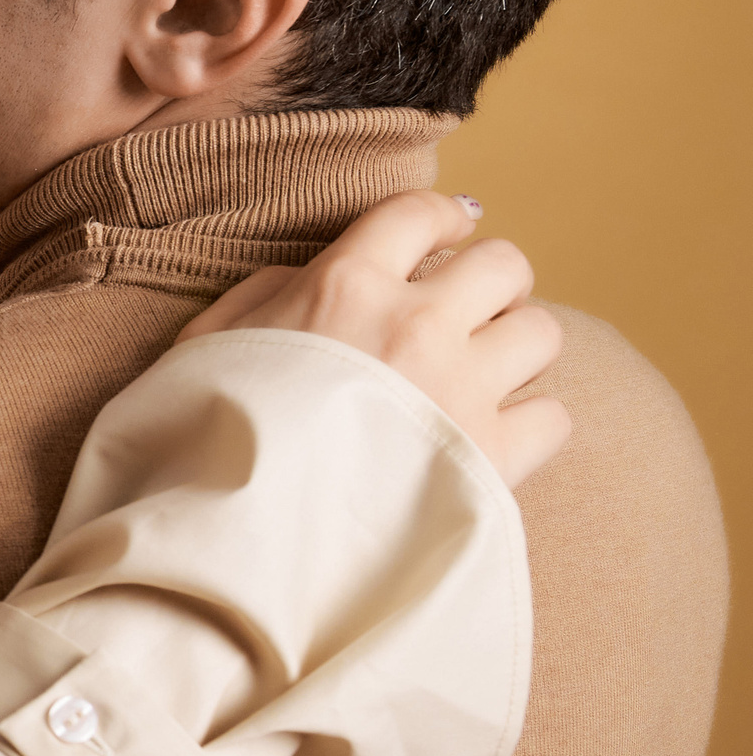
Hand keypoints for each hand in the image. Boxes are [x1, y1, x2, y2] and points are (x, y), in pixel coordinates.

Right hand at [179, 189, 569, 486]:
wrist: (233, 541)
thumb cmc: (204, 440)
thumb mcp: (203, 347)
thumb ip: (263, 295)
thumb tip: (312, 274)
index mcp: (343, 287)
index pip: (419, 215)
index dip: (443, 216)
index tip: (452, 226)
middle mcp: (415, 325)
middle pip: (505, 264)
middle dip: (490, 282)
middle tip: (464, 313)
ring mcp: (461, 392)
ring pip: (542, 332)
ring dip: (515, 347)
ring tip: (481, 373)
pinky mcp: (492, 459)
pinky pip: (552, 416)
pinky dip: (530, 423)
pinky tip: (489, 434)